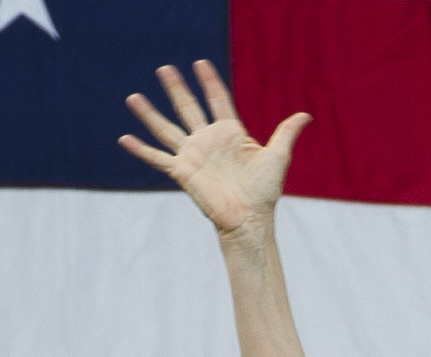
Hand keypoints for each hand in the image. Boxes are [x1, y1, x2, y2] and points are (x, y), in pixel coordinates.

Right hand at [119, 61, 312, 242]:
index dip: (210, 82)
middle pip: (188, 107)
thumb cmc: (265, 191)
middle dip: (176, 88)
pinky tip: (124, 139)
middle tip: (164, 68)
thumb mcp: (278, 157)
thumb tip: (306, 115)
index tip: (200, 63)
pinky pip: (158, 158)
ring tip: (133, 97)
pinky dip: (141, 150)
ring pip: (166, 128)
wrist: (249, 219)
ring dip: (149, 113)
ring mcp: (193, 155)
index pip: (218, 100)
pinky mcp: (182, 172)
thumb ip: (286, 133)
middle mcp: (208, 140)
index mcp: (230, 133)